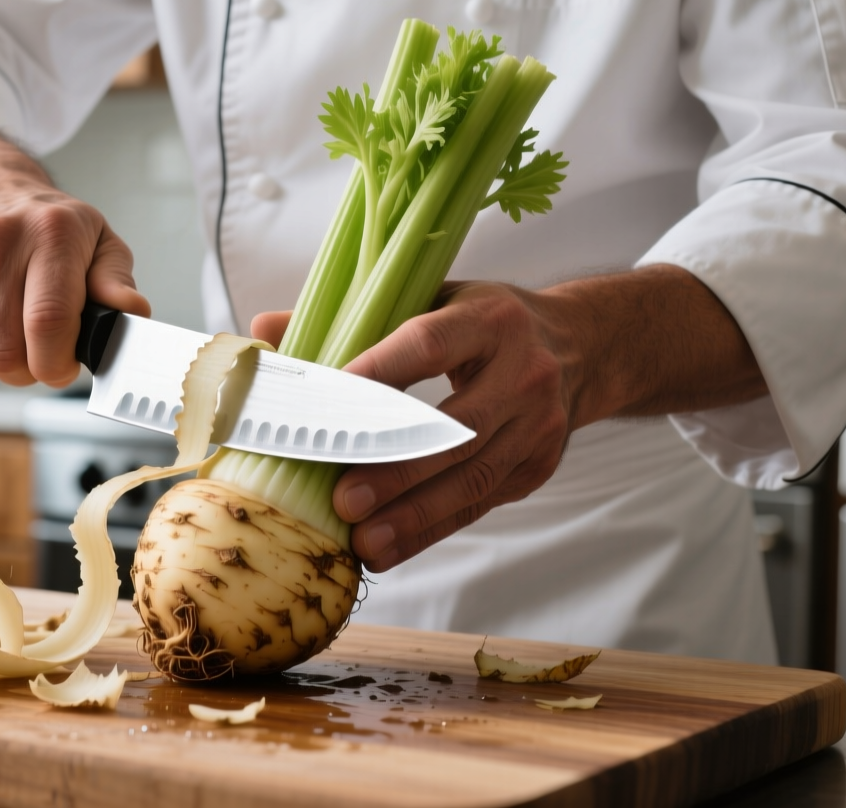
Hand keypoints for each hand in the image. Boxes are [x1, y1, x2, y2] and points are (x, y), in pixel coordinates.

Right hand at [0, 118, 149, 386]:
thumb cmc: (48, 224)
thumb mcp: (97, 240)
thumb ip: (115, 281)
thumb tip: (131, 313)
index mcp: (50, 233)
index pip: (48, 322)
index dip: (57, 363)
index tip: (64, 366)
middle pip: (5, 352)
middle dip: (29, 371)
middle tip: (42, 356)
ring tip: (15, 338)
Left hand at [251, 265, 765, 571]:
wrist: (584, 348)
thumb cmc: (484, 321)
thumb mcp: (432, 298)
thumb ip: (351, 318)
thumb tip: (261, 331)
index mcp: (489, 318)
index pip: (428, 345)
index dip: (378, 372)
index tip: (328, 402)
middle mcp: (523, 370)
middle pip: (455, 427)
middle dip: (397, 469)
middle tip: (343, 498)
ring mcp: (538, 424)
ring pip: (471, 477)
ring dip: (415, 515)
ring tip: (365, 542)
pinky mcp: (540, 466)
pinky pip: (480, 502)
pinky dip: (433, 528)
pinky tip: (391, 548)